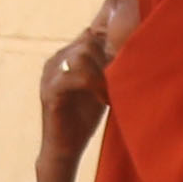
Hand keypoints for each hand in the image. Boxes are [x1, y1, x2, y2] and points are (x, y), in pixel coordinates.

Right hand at [36, 19, 112, 145]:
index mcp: (66, 55)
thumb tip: (132, 47)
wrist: (65, 148)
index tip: (122, 65)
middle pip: (89, 41)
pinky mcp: (51, 91)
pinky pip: (77, 76)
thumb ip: (107, 65)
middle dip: (108, 60)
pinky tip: (103, 100)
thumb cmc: (83, 117)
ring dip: (103, 72)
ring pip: (83, 54)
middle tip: (117, 83)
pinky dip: (95, 85)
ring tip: (110, 92)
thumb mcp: (99, 84)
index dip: (110, 43)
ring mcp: (50, 74)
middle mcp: (55, 60)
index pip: (90, 33)